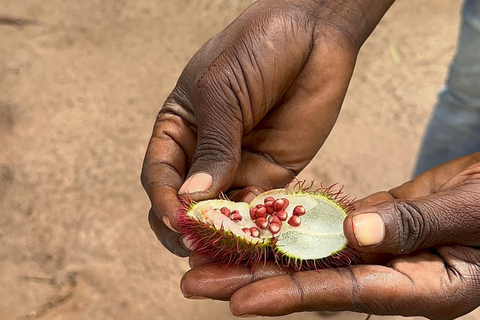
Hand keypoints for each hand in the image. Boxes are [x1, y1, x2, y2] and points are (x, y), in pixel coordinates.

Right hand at [141, 0, 384, 255]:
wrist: (314, 33)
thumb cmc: (256, 48)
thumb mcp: (221, 89)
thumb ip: (212, 145)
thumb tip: (192, 198)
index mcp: (179, 129)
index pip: (159, 175)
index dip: (164, 200)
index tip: (176, 219)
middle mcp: (204, 153)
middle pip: (185, 203)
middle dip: (188, 226)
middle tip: (197, 245)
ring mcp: (239, 165)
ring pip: (222, 212)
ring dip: (223, 233)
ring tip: (229, 248)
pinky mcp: (273, 173)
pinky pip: (260, 208)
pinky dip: (258, 224)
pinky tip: (261, 232)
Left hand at [180, 153, 479, 319]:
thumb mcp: (474, 212)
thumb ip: (417, 224)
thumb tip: (354, 234)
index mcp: (424, 287)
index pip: (346, 293)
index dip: (292, 296)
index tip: (239, 301)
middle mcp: (393, 275)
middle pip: (313, 280)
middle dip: (252, 280)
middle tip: (195, 281)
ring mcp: (380, 251)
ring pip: (311, 253)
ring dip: (260, 252)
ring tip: (208, 252)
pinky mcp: (374, 225)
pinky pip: (325, 227)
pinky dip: (291, 224)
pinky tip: (255, 221)